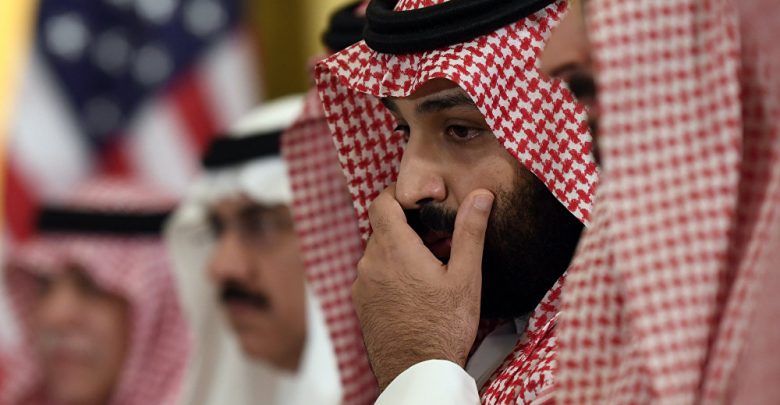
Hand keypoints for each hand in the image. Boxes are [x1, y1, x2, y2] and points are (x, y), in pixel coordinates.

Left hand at [352, 183, 493, 390]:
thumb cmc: (444, 328)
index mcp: (394, 249)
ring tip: (432, 269)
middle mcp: (370, 263)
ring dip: (401, 252)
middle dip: (409, 228)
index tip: (418, 201)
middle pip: (383, 229)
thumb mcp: (466, 277)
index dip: (398, 194)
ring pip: (378, 253)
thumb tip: (481, 196)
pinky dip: (391, 273)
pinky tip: (416, 291)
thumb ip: (469, 231)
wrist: (417, 373)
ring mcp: (361, 285)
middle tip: (439, 240)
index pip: (381, 202)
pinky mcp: (360, 304)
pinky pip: (373, 276)